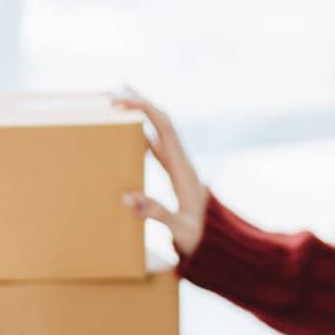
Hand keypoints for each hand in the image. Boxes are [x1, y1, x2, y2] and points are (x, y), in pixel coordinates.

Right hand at [111, 88, 209, 256]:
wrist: (218, 244)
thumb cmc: (200, 238)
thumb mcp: (180, 228)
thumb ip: (157, 213)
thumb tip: (128, 197)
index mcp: (182, 167)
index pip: (163, 127)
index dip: (144, 109)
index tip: (121, 101)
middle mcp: (181, 161)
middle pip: (162, 122)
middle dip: (141, 103)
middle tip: (116, 90)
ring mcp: (179, 166)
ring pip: (159, 132)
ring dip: (142, 116)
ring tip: (120, 104)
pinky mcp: (175, 174)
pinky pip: (157, 148)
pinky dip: (143, 135)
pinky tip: (131, 134)